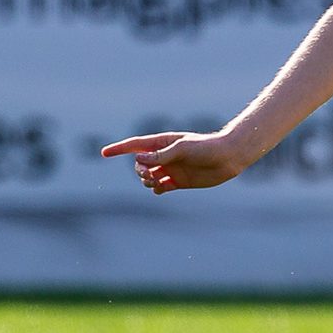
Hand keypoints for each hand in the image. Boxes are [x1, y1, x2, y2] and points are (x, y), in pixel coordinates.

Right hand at [102, 130, 253, 194]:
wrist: (228, 158)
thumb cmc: (206, 147)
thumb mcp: (182, 148)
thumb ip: (161, 155)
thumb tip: (138, 160)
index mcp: (163, 143)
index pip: (135, 145)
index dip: (119, 149)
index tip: (103, 153)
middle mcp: (164, 156)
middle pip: (139, 165)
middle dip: (140, 170)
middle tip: (151, 173)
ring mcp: (170, 169)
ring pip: (147, 178)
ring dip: (147, 181)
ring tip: (157, 179)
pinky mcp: (178, 182)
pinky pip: (159, 188)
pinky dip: (157, 189)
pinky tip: (163, 187)